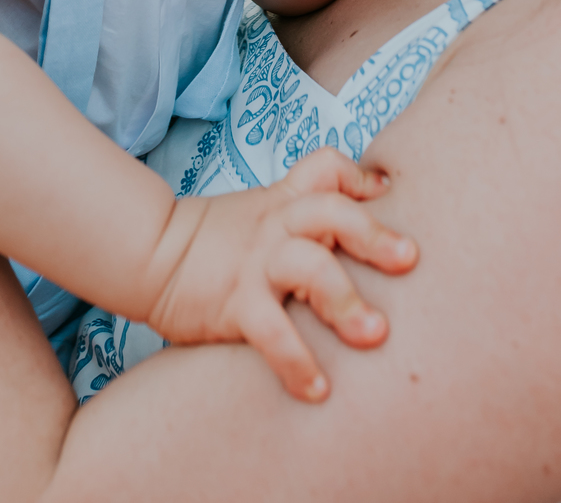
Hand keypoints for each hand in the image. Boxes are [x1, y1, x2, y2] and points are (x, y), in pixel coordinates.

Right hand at [146, 149, 416, 401]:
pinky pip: (271, 331)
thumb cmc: (218, 242)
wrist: (151, 256)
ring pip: (309, 266)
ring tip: (374, 336)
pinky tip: (318, 390)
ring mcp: (257, 263)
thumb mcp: (263, 214)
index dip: (361, 178)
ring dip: (344, 300)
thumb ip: (307, 217)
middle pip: (330, 211)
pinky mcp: (235, 303)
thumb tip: (366, 230)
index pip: (326, 170)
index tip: (392, 195)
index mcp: (286, 204)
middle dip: (373, 234)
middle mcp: (278, 227)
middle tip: (409, 260)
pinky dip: (296, 361)